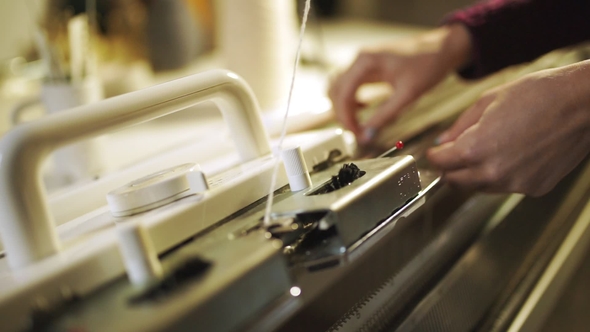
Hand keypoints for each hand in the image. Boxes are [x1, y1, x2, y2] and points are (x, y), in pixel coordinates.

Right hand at [328, 24, 470, 142]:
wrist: (443, 48)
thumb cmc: (429, 64)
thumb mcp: (408, 94)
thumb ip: (385, 115)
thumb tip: (368, 135)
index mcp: (366, 62)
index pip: (342, 94)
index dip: (345, 118)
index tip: (356, 134)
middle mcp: (360, 60)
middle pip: (336, 91)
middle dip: (343, 115)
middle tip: (358, 133)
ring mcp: (363, 62)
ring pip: (339, 88)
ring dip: (344, 108)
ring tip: (359, 124)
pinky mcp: (368, 67)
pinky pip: (350, 85)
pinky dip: (351, 100)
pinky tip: (363, 109)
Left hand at [427, 61, 589, 195]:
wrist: (583, 103)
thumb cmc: (540, 94)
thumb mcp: (488, 101)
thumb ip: (460, 126)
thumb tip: (442, 141)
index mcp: (476, 149)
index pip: (441, 164)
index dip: (434, 156)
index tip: (434, 152)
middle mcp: (493, 172)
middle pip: (455, 182)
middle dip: (450, 168)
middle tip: (452, 155)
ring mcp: (515, 184)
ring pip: (480, 187)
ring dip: (475, 174)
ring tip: (488, 149)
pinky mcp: (534, 189)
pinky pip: (506, 187)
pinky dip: (502, 175)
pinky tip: (513, 155)